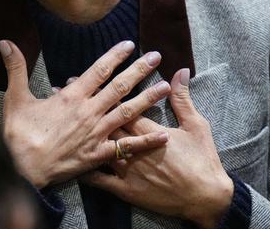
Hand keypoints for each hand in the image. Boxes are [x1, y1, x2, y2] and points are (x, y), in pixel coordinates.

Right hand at [0, 39, 171, 188]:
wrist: (22, 169)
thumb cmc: (18, 134)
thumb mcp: (15, 98)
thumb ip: (16, 68)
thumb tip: (5, 41)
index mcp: (72, 97)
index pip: (99, 70)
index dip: (115, 56)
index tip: (130, 44)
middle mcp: (89, 112)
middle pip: (119, 86)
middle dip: (139, 70)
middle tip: (156, 56)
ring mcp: (97, 133)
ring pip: (128, 112)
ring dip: (148, 98)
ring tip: (166, 87)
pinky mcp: (99, 153)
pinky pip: (126, 146)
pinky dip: (146, 141)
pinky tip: (164, 135)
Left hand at [83, 68, 233, 228]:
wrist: (204, 197)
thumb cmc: (202, 159)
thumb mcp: (197, 125)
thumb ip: (183, 99)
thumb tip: (180, 71)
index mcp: (151, 131)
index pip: (124, 108)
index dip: (106, 93)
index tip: (91, 80)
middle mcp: (135, 149)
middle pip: (106, 124)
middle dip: (88, 108)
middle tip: (68, 92)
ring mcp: (129, 170)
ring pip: (100, 149)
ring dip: (82, 134)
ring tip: (65, 121)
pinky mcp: (126, 190)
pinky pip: (101, 181)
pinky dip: (86, 172)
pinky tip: (71, 163)